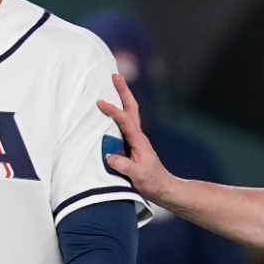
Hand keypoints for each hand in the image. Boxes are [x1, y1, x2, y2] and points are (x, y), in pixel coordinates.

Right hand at [97, 74, 177, 200]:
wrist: (163, 188)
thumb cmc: (152, 182)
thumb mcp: (137, 175)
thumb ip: (123, 166)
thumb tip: (109, 157)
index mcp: (139, 140)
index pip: (124, 120)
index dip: (113, 110)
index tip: (100, 102)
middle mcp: (138, 136)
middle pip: (131, 107)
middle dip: (123, 91)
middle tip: (115, 75)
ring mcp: (136, 139)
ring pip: (129, 113)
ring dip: (122, 98)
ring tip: (113, 85)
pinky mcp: (132, 145)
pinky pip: (124, 123)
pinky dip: (119, 112)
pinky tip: (111, 111)